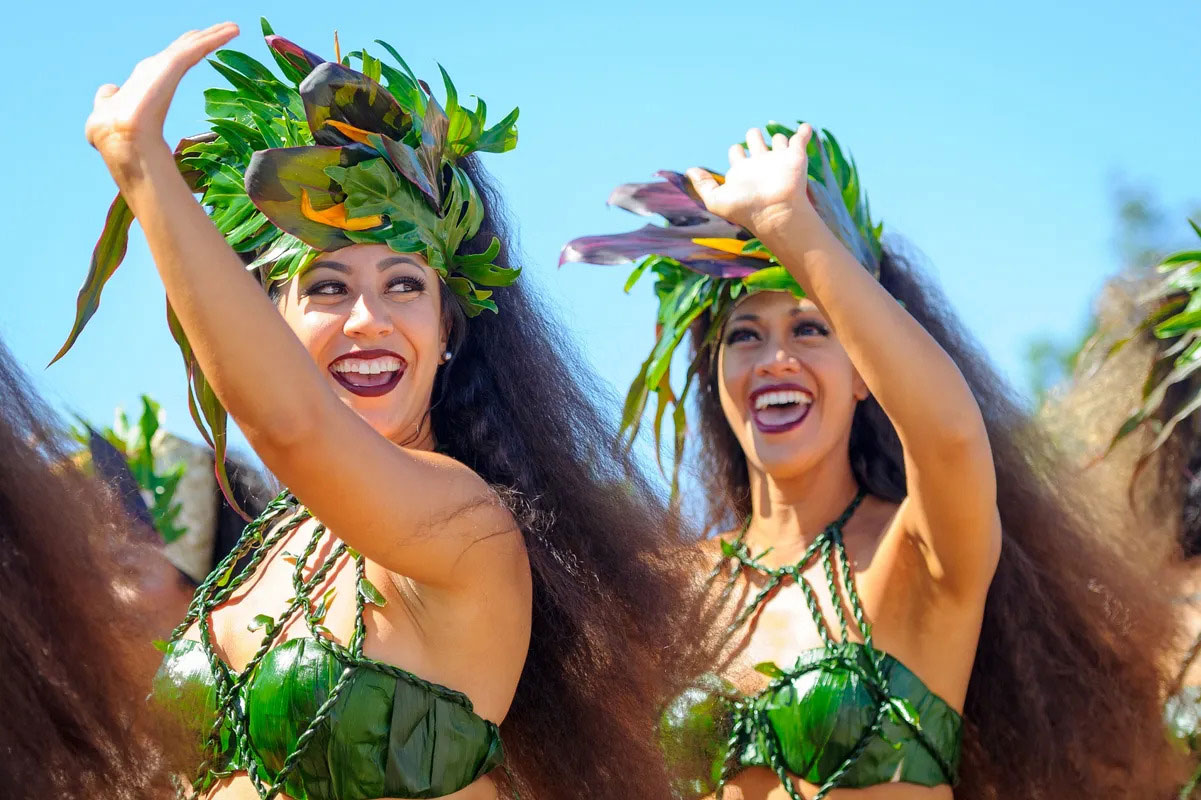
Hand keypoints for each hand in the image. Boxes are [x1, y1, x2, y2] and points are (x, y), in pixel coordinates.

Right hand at [86, 23, 238, 176]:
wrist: (122, 138)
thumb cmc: (115, 134)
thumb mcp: (109, 113)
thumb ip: (109, 101)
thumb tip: (110, 93)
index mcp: (144, 80)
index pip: (168, 61)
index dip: (182, 51)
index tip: (195, 45)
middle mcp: (152, 68)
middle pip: (182, 48)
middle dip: (199, 38)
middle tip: (220, 30)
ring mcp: (161, 65)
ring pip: (192, 44)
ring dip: (214, 35)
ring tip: (233, 28)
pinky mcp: (171, 64)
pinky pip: (199, 46)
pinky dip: (217, 37)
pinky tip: (234, 31)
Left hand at [686, 124, 816, 237]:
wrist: (774, 211)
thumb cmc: (745, 208)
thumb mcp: (716, 199)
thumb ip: (703, 184)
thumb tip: (689, 170)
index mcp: (742, 171)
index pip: (737, 154)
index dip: (736, 151)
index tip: (737, 153)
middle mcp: (760, 164)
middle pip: (756, 142)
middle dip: (754, 137)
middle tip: (754, 139)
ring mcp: (778, 160)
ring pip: (778, 141)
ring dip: (779, 138)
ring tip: (781, 143)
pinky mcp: (795, 157)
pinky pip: (801, 139)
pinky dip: (804, 132)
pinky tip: (805, 127)